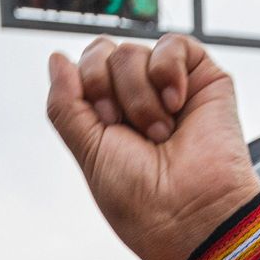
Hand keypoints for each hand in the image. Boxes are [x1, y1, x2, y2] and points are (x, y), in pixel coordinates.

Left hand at [45, 34, 259, 259]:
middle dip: (108, 91)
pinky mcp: (202, 79)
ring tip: (160, 133)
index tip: (106, 126)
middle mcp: (135, 99)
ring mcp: (168, 87)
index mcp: (107, 117)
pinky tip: (175, 104)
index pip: (83, 69)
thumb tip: (57, 59)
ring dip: (139, 97)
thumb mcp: (88, 151)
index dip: (86, 87)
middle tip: (130, 130)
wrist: (191, 215)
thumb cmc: (142, 200)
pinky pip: (173, 44)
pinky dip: (167, 71)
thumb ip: (65, 104)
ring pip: (131, 51)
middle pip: (102, 54)